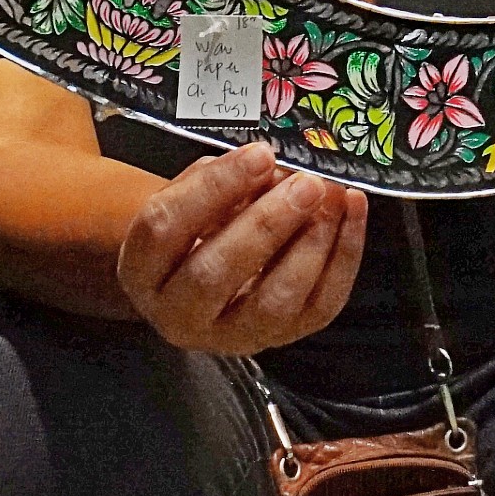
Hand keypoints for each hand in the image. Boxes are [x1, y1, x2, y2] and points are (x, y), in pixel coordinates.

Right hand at [116, 140, 368, 355]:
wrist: (197, 279)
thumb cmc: (193, 226)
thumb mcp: (189, 196)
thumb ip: (221, 181)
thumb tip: (271, 167)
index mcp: (142, 268)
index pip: (167, 227)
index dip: (215, 188)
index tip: (260, 155)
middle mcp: (177, 314)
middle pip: (215, 273)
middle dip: (267, 224)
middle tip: (305, 183)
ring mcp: (229, 337)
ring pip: (272, 302)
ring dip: (310, 245)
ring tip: (332, 196)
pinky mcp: (278, 340)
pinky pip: (318, 307)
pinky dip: (344, 259)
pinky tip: (352, 213)